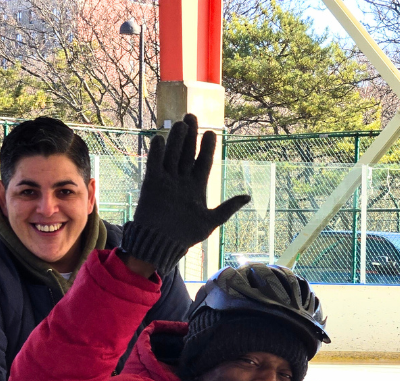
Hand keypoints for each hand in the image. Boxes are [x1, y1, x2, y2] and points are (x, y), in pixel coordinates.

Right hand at [120, 114, 250, 275]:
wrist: (160, 244)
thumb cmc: (185, 236)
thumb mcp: (210, 222)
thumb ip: (227, 208)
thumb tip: (248, 196)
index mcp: (197, 186)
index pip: (204, 161)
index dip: (207, 147)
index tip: (211, 134)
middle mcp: (182, 180)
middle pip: (187, 152)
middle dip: (191, 135)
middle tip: (192, 116)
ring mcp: (167, 180)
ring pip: (172, 154)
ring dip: (176, 139)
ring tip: (181, 125)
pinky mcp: (152, 183)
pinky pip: (155, 163)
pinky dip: (156, 151)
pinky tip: (159, 138)